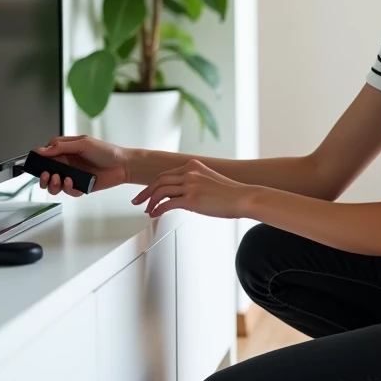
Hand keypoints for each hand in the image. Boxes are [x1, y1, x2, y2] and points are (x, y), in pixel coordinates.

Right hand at [34, 135, 130, 196]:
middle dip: (43, 175)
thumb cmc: (106, 151)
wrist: (122, 165)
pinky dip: (67, 188)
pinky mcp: (80, 186)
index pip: (47, 154)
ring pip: (55, 184)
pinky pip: (68, 191)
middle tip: (46, 174)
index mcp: (67, 151)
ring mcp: (73, 176)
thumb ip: (61, 147)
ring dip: (53, 184)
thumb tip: (42, 150)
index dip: (41, 159)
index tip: (37, 162)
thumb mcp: (83, 143)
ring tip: (57, 179)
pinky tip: (72, 182)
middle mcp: (68, 164)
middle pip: (48, 172)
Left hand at [131, 160, 252, 218]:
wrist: (243, 198)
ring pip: (160, 191)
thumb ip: (195, 183)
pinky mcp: (191, 199)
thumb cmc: (230, 193)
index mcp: (193, 166)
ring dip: (150, 202)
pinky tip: (155, 214)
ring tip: (147, 210)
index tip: (147, 192)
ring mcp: (190, 185)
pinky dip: (157, 209)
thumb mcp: (210, 180)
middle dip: (145, 192)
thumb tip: (182, 196)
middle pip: (159, 180)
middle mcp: (189, 173)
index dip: (154, 184)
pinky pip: (167, 204)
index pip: (166, 174)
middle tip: (137, 201)